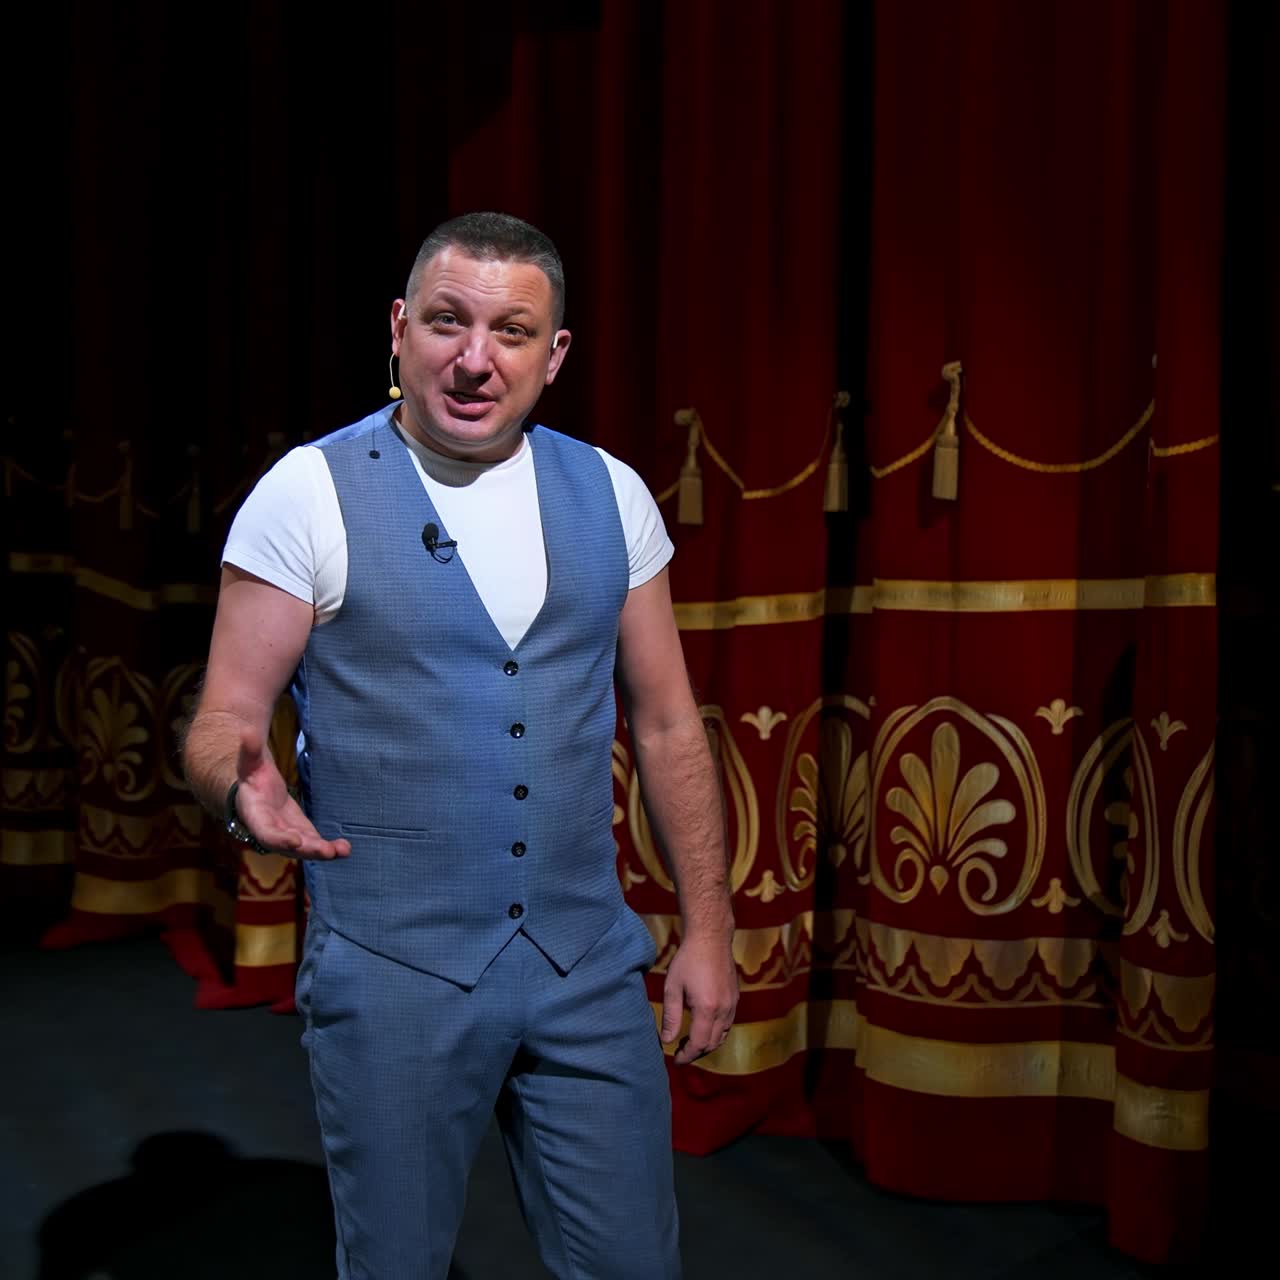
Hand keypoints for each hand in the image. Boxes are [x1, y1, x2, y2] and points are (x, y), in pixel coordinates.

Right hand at [233, 727, 350, 859]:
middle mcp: (271, 832)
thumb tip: (246, 731)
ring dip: (322, 851)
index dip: (278, 838)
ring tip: (342, 851)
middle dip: (307, 849)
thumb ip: (249, 750)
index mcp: (256, 816)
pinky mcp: (301, 834)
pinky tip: (345, 848)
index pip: (266, 832)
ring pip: (304, 848)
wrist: (255, 792)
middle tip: (326, 851)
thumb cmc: (250, 776)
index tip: (295, 841)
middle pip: (288, 846)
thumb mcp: (249, 762)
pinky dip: (329, 848)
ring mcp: (287, 835)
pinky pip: (314, 844)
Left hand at [660, 929, 737, 1064]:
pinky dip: (716, 1032)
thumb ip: (670, 1016)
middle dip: (696, 1052)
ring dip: (707, 1044)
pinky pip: (727, 1024)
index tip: (675, 1060)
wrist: (711, 937)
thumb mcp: (672, 987)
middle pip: (712, 1044)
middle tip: (679, 1052)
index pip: (698, 1044)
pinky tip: (703, 1027)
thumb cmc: (688, 959)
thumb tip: (666, 1041)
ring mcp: (732, 1004)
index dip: (687, 1056)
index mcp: (707, 1008)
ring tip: (689, 1042)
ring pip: (722, 1035)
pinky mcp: (735, 998)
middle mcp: (724, 1010)